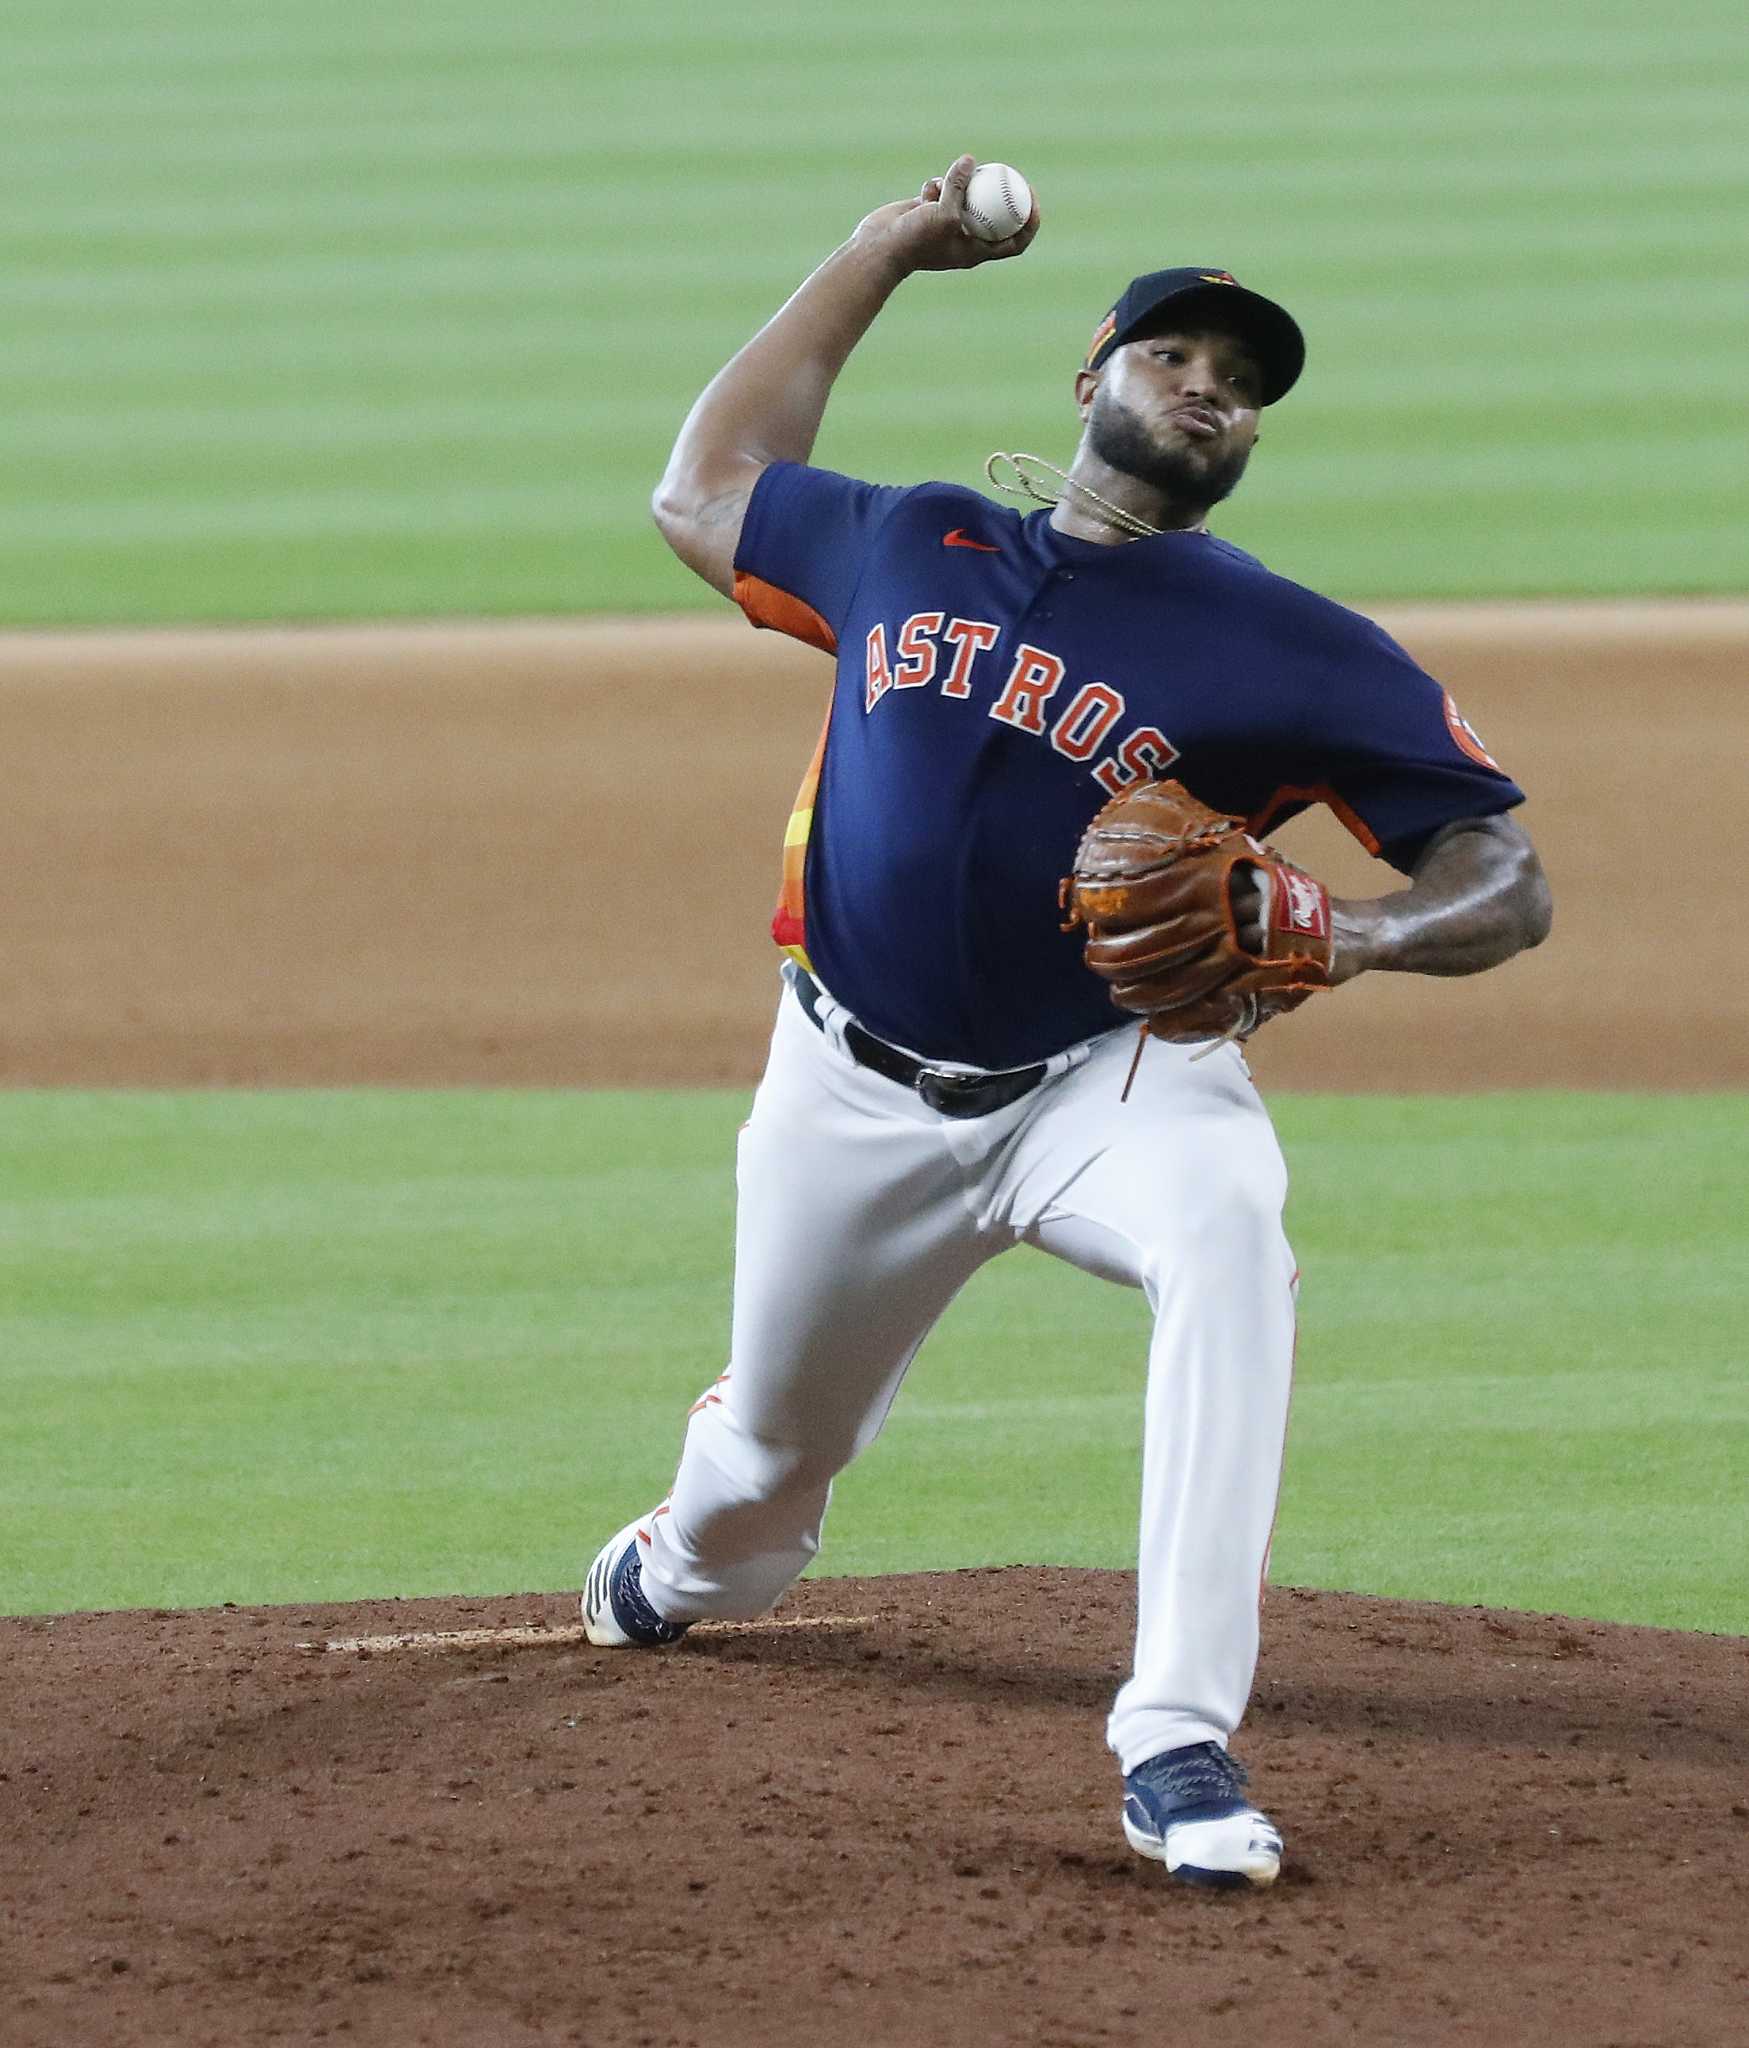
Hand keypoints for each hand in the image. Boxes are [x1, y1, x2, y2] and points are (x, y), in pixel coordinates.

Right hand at [851, 154, 1039, 273]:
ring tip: (954, 178)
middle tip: (1008, 172)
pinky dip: (938, 183)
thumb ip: (958, 187)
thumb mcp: (942, 213)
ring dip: (962, 183)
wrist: (878, 249)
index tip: (1031, 200)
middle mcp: (965, 239)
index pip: (1015, 242)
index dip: (1029, 223)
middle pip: (995, 214)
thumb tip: (970, 160)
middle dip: (1001, 193)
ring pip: (967, 197)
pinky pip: (943, 190)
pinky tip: (929, 187)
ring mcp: (947, 224)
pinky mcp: (929, 210)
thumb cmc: (914, 240)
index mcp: (976, 251)